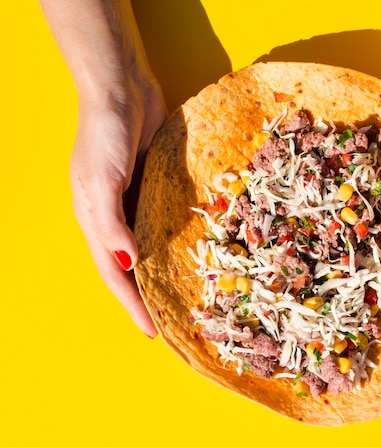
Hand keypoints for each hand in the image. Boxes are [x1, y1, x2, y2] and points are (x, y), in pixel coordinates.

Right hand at [71, 73, 166, 336]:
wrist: (121, 87)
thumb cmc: (103, 132)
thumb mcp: (101, 179)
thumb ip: (111, 224)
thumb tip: (129, 265)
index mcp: (94, 221)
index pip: (114, 275)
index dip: (131, 305)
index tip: (152, 332)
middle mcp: (115, 216)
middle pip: (132, 267)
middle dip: (147, 296)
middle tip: (172, 321)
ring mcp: (136, 200)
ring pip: (151, 246)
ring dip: (164, 270)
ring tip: (186, 295)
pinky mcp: (156, 184)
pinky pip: (166, 220)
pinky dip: (177, 239)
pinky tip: (193, 250)